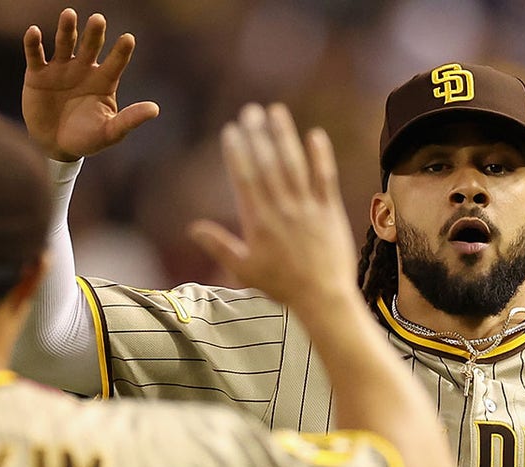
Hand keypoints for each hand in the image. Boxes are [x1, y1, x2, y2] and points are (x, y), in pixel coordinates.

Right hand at [22, 8, 159, 160]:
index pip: (116, 62)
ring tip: (69, 14)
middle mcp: (84, 69)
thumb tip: (154, 109)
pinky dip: (34, 43)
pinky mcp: (38, 75)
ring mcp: (60, 69)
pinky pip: (36, 55)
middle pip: (91, 46)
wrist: (56, 146)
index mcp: (104, 81)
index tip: (128, 38)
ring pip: (65, 44)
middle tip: (98, 19)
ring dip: (67, 30)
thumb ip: (129, 120)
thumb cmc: (88, 139)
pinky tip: (34, 31)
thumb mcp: (110, 132)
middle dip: (94, 33)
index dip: (121, 51)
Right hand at [189, 103, 356, 310]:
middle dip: (258, 135)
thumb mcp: (244, 270)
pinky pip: (325, 178)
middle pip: (268, 164)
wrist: (322, 298)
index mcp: (259, 222)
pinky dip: (321, 156)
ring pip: (294, 165)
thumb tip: (193, 228)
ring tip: (276, 112)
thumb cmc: (281, 286)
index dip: (237, 153)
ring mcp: (308, 208)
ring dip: (285, 136)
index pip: (245, 179)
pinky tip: (315, 135)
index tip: (231, 130)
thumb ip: (219, 245)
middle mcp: (282, 210)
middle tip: (250, 111)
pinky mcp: (330, 211)